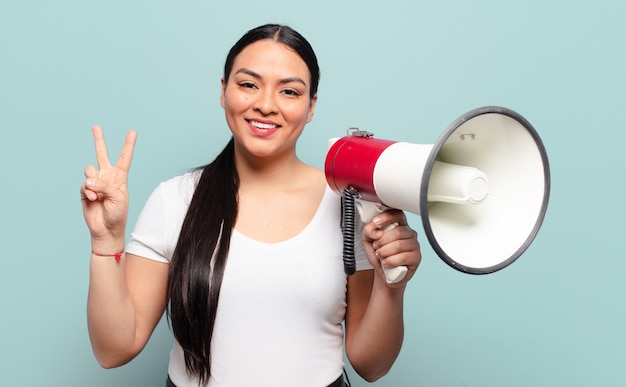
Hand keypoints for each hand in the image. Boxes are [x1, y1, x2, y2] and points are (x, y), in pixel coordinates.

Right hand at [80, 125, 136, 244]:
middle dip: (99, 140)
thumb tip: (89, 180)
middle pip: (102, 154)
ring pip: (89, 170)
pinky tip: (94, 200)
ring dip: (93, 181)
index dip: (129, 144)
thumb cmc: (117, 214)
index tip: (133, 131)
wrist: (106, 229)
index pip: (125, 157)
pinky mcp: (85, 190)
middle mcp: (107, 177)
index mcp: (120, 177)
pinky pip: (84, 184)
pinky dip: (89, 192)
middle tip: (96, 127)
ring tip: (98, 195)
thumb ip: (105, 186)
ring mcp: (95, 183)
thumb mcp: (118, 197)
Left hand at [363, 209, 421, 286]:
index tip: (376, 222)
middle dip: (382, 240)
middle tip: (376, 246)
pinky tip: (386, 263)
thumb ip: (369, 231)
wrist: (384, 273)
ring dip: (385, 251)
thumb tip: (377, 231)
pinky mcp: (416, 258)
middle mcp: (409, 233)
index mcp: (399, 225)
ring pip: (399, 245)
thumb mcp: (369, 240)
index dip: (387, 217)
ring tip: (380, 255)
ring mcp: (415, 245)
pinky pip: (403, 257)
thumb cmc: (379, 255)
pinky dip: (390, 261)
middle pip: (398, 231)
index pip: (398, 214)